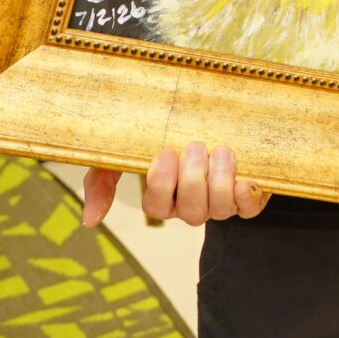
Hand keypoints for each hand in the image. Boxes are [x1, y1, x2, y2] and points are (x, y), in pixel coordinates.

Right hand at [80, 143, 269, 231]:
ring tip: (220, 151)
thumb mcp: (127, 152)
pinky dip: (247, 197)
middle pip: (190, 212)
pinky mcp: (247, 196)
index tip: (165, 152)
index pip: (156, 206)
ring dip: (219, 181)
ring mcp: (220, 203)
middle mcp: (191, 206)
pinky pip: (248, 209)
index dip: (161, 184)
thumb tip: (90, 220)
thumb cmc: (162, 135)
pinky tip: (244, 179)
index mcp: (163, 198)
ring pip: (219, 210)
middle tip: (194, 146)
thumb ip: (103, 181)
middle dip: (192, 180)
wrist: (210, 117)